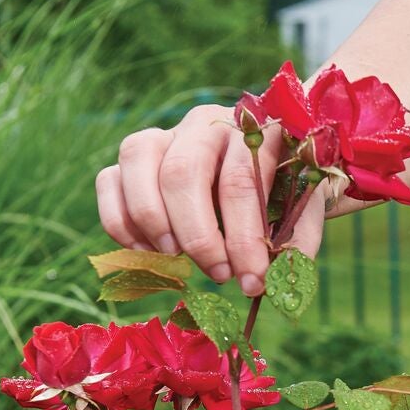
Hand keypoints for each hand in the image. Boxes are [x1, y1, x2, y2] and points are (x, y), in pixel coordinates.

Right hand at [96, 104, 328, 295]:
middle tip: (217, 274)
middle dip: (197, 235)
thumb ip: (294, 242)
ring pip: (137, 160)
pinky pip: (109, 179)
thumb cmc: (283, 191)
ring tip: (176, 258)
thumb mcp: (300, 211)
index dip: (243, 239)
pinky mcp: (135, 157)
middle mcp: (203, 125)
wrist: (265, 162)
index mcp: (252, 130)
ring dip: (151, 220)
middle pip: (182, 171)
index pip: (240, 182)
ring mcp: (164, 134)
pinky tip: (148, 252)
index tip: (252, 282)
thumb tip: (273, 284)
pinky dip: (120, 221)